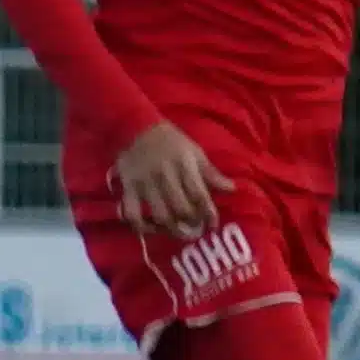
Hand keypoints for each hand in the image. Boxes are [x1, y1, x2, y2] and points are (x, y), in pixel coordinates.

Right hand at [111, 122, 224, 237]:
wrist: (136, 127)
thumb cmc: (171, 141)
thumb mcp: (195, 152)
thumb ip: (211, 173)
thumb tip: (232, 189)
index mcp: (184, 167)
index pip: (199, 195)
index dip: (208, 213)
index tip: (213, 224)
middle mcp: (165, 177)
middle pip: (180, 208)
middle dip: (191, 223)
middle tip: (195, 229)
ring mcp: (144, 184)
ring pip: (159, 215)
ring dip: (171, 229)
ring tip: (178, 232)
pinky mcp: (127, 188)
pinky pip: (132, 213)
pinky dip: (141, 226)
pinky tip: (151, 229)